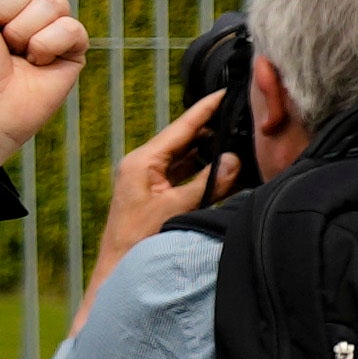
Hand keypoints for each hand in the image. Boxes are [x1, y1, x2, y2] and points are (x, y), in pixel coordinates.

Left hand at [91, 89, 232, 264]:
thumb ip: (208, 183)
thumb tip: (234, 160)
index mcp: (143, 160)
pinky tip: (223, 167)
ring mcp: (148, 177)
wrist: (119, 267)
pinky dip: (202, 170)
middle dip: (211, 128)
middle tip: (238, 115)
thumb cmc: (139, 239)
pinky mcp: (154, 191)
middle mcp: (143, 164)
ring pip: (185, 156)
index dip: (204, 109)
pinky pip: (183, 173)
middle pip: (184, 139)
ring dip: (209, 150)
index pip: (180, 127)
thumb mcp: (177, 208)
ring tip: (237, 137)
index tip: (223, 92)